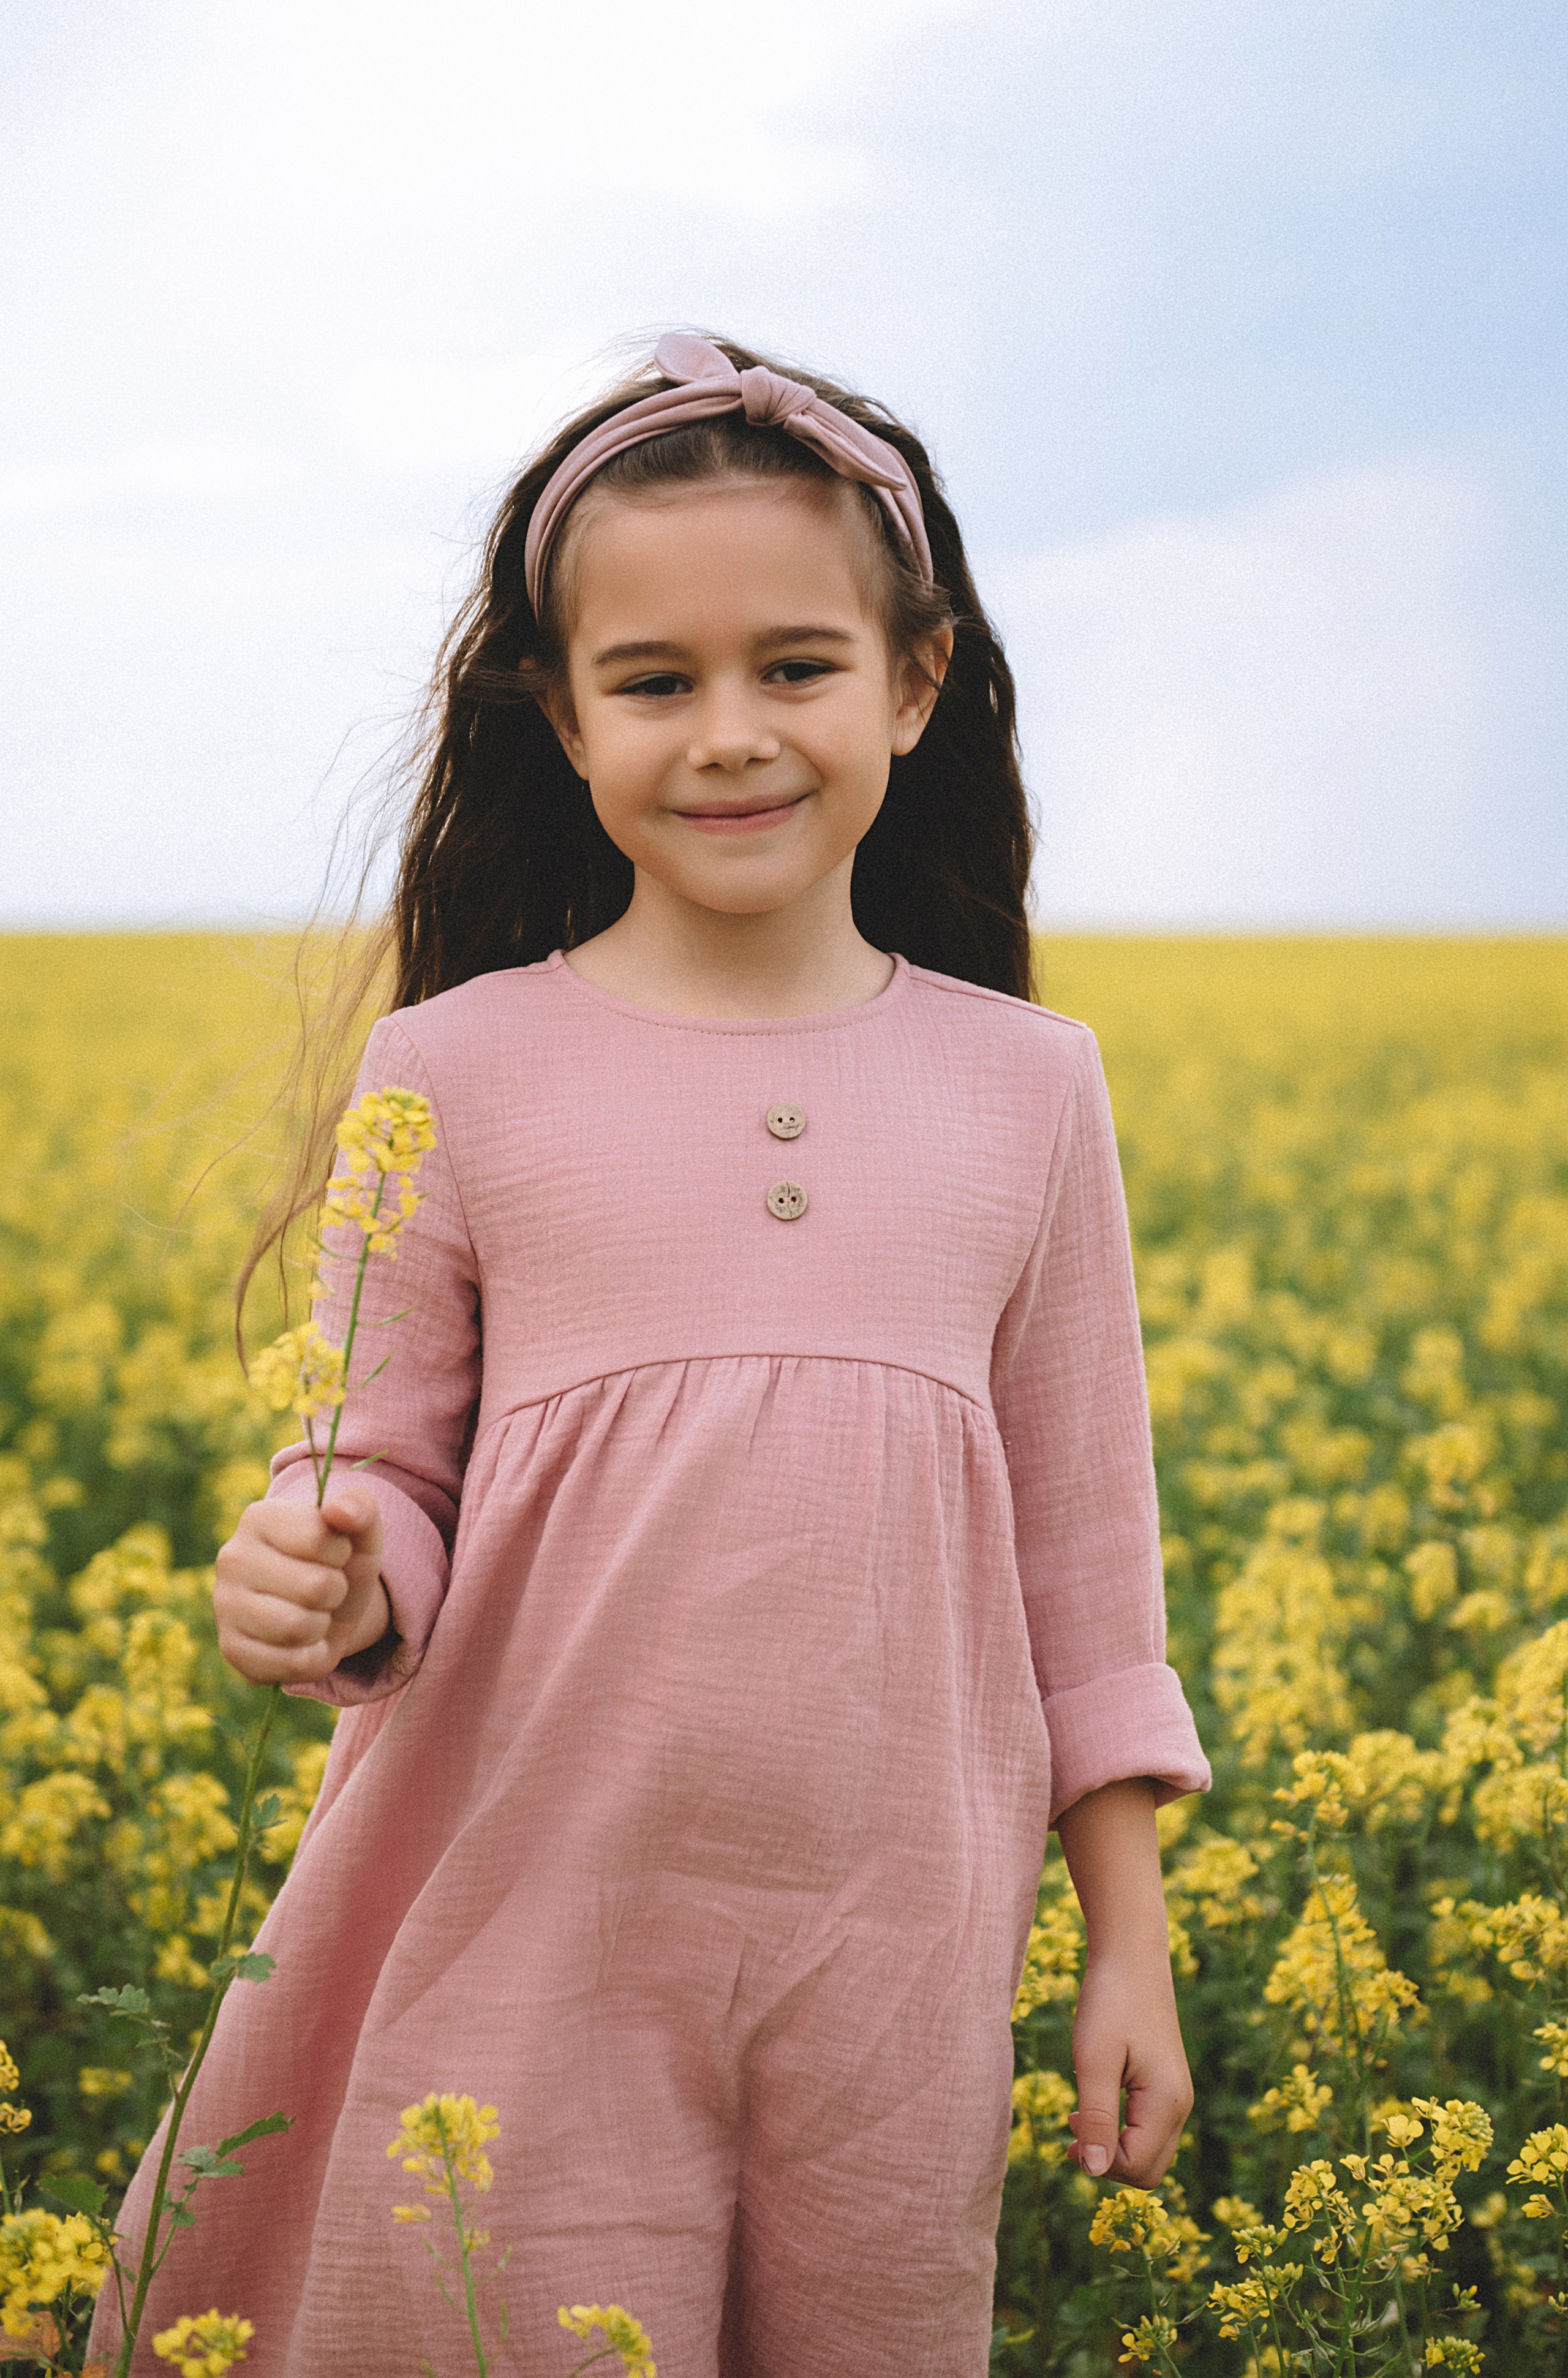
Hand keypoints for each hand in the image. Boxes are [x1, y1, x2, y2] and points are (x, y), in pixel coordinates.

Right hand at [213, 1486, 389, 1684]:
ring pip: (298, 1628)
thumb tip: (340, 1510)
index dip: (340, 1552)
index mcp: (259, 1517)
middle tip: (323, 1588)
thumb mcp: (359, 1532)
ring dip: (322, 1625)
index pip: (319, 1537)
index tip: (332, 1554)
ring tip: (312, 1612)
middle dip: (335, 1592)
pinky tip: (301, 1642)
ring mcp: (224, 1606)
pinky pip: (290, 1664)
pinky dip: (311, 1657)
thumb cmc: (339, 1562)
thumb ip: (359, 1507)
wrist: (324, 1609)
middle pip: (315, 1587)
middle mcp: (232, 1558)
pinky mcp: (231, 1649)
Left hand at [1066, 1944, 1192, 2184]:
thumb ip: (1096, 2118)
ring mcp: (1176, 2096)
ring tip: (1076, 2118)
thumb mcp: (1094, 2060)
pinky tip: (1091, 2107)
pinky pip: (1147, 2130)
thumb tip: (1092, 2171)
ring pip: (1149, 2153)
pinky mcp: (1165, 2086)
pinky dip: (1120, 2132)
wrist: (1131, 1955)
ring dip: (1112, 2148)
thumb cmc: (1109, 2002)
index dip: (1099, 2163)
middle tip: (1070, 2132)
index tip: (1067, 2132)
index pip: (1138, 2167)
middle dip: (1108, 2163)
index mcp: (1167, 2103)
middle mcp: (1180, 2106)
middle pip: (1148, 2170)